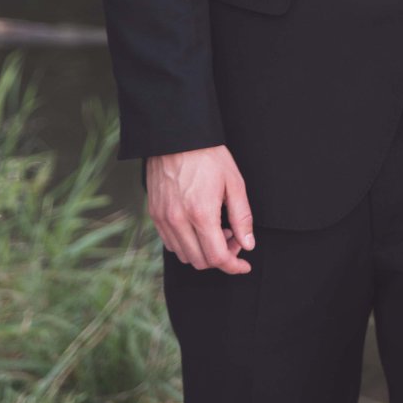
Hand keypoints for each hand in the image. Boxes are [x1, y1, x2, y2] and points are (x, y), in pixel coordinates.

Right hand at [146, 145, 254, 273]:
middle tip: (233, 237)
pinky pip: (170, 243)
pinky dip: (187, 244)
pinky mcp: (155, 214)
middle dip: (221, 257)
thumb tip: (248, 244)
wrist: (176, 136)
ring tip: (217, 230)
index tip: (244, 265)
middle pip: (200, 261)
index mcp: (201, 214)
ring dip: (203, 252)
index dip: (233, 266)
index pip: (217, 257)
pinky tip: (199, 227)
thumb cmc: (208, 156)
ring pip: (184, 255)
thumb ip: (242, 217)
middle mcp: (178, 221)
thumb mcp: (234, 182)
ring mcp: (163, 219)